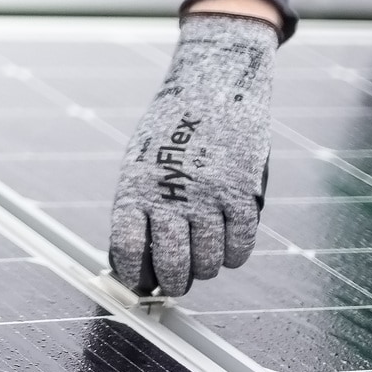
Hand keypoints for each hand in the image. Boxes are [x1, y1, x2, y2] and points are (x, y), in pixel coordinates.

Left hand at [108, 12, 278, 295]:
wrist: (212, 87)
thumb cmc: (170, 131)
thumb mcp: (140, 163)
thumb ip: (138, 208)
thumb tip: (134, 263)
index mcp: (136, 188)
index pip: (128, 249)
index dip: (133, 275)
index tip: (140, 282)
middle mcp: (169, 195)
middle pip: (172, 266)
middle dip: (174, 283)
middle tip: (177, 281)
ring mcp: (208, 196)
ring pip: (209, 264)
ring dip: (206, 269)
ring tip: (203, 258)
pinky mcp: (243, 193)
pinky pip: (241, 247)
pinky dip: (235, 255)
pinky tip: (228, 246)